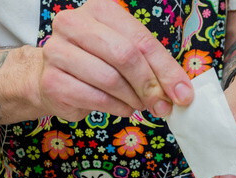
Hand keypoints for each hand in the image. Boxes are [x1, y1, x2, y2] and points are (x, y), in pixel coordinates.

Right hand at [36, 0, 193, 120]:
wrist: (53, 76)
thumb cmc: (98, 62)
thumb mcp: (128, 54)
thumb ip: (155, 68)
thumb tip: (182, 94)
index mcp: (100, 10)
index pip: (141, 40)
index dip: (166, 70)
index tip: (182, 94)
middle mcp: (74, 24)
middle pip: (125, 56)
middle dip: (149, 85)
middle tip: (162, 105)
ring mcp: (58, 52)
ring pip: (110, 79)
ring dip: (133, 99)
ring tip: (139, 105)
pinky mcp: (53, 81)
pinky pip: (96, 98)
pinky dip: (117, 108)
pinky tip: (123, 109)